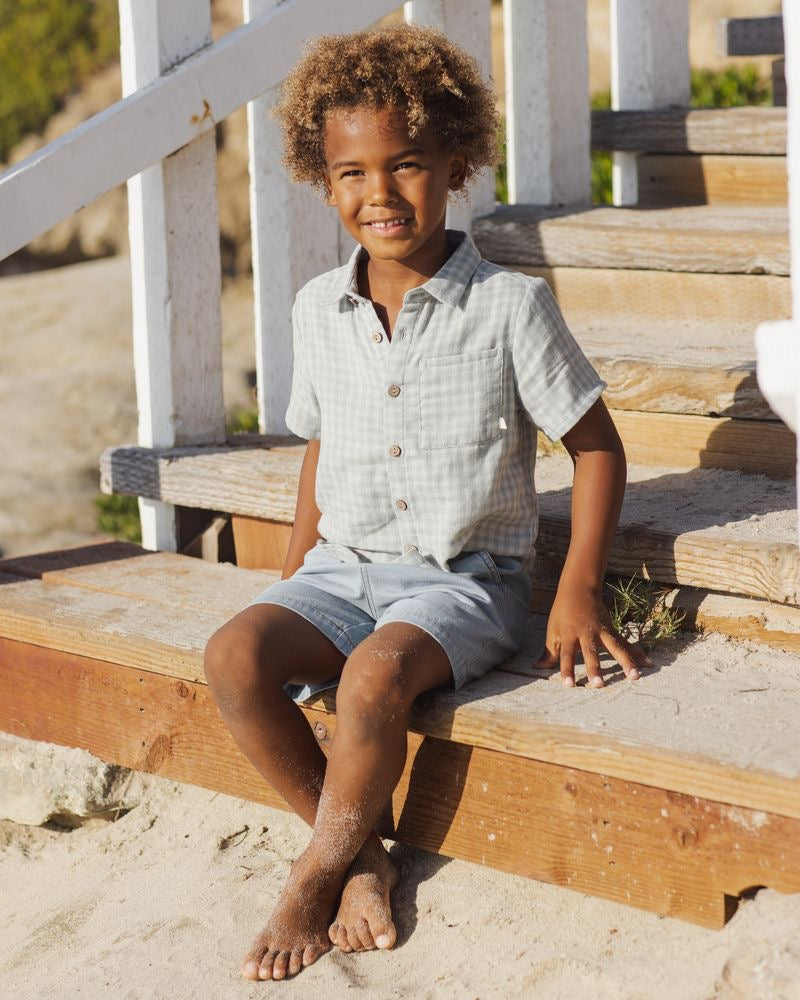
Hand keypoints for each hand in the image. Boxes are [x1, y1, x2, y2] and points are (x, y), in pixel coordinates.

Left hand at [536, 580, 650, 687]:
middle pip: (591, 652)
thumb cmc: (563, 613)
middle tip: (599, 684)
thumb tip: (537, 668)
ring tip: (634, 677)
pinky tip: (647, 663)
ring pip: (614, 647)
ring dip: (625, 662)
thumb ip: (549, 652)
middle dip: (595, 668)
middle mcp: (586, 633)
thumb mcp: (553, 630)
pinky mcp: (612, 630)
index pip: (565, 654)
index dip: (566, 669)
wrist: (579, 590)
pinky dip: (636, 653)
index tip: (569, 685)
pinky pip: (625, 644)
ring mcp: (602, 631)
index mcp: (568, 634)